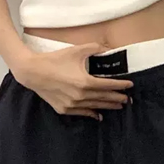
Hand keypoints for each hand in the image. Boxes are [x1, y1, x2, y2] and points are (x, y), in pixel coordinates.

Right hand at [11, 42, 133, 119]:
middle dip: (117, 98)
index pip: (108, 85)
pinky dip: (92, 114)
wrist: (33, 72)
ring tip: (117, 106)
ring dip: (107, 107)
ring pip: (94, 107)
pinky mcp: (64, 109)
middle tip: (127, 100)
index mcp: (85, 82)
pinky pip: (82, 113)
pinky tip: (99, 115)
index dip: (120, 86)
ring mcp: (72, 105)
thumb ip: (94, 48)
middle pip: (103, 98)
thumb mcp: (75, 51)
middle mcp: (80, 96)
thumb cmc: (54, 60)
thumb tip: (107, 48)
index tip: (130, 86)